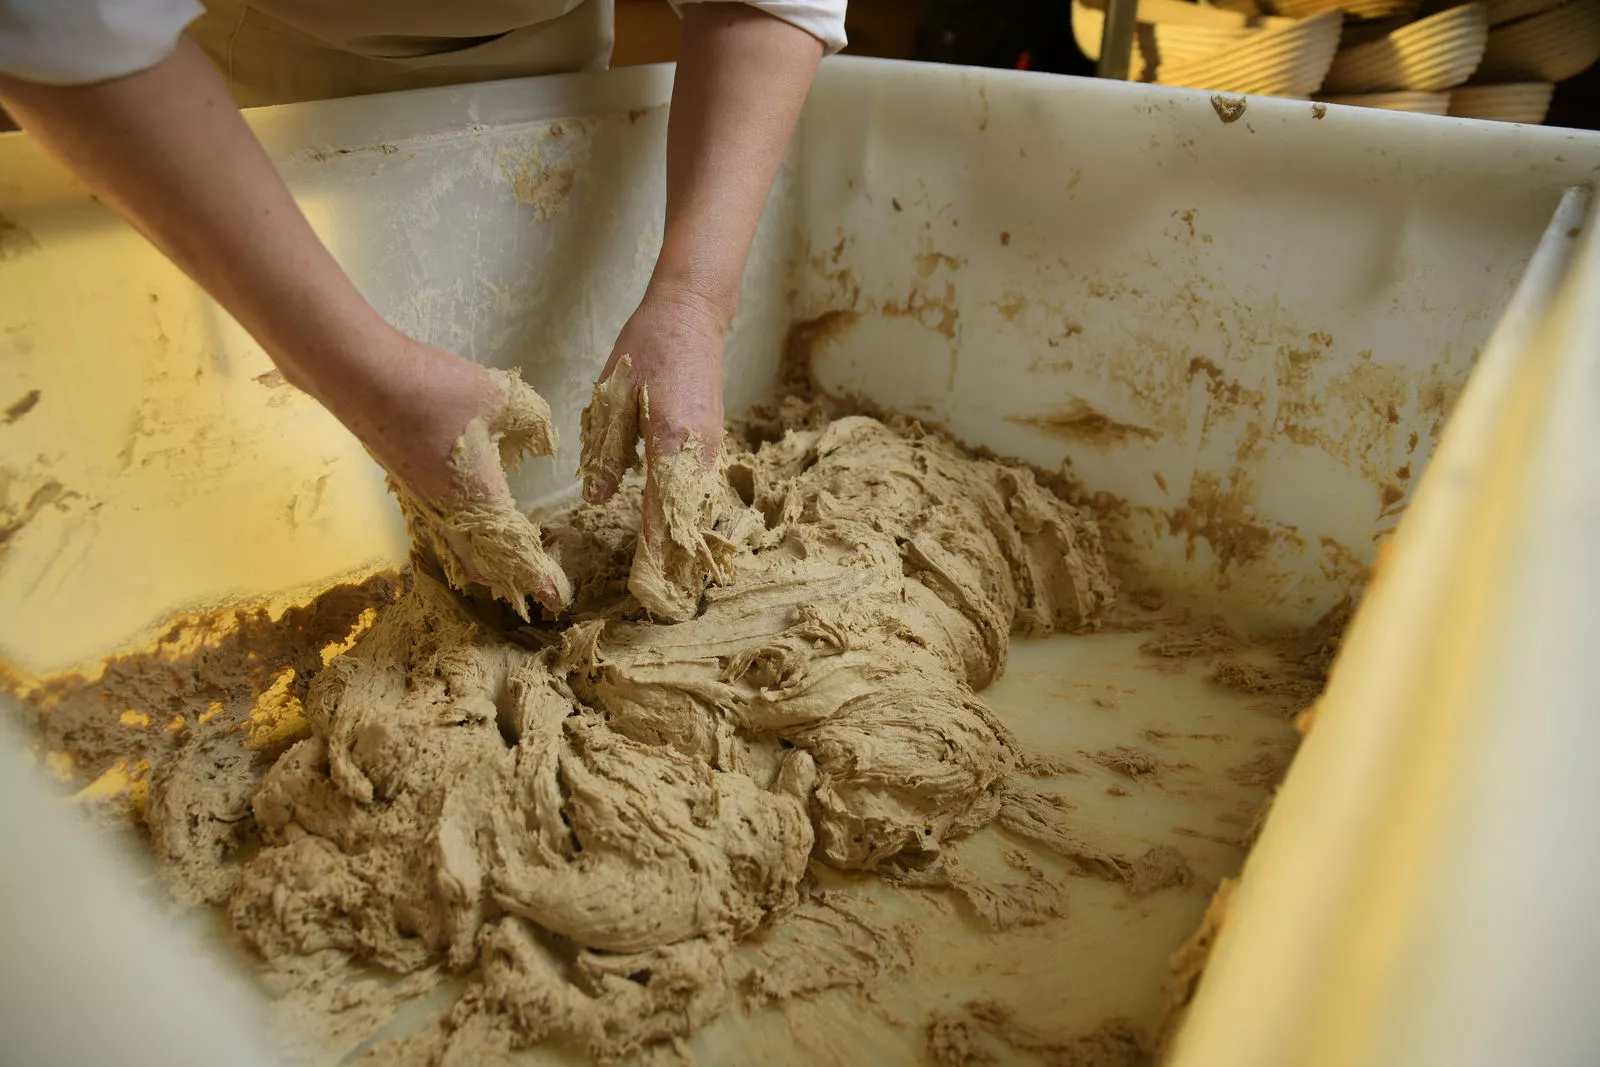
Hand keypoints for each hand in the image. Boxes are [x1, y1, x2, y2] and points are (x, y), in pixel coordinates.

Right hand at [324, 335, 571, 616]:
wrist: (363, 378)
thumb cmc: (437, 390)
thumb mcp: (504, 399)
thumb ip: (535, 425)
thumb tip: (544, 444)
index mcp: (478, 499)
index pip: (514, 553)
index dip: (537, 577)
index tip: (557, 599)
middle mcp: (448, 511)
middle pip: (479, 564)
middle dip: (510, 579)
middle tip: (534, 587)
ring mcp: (420, 499)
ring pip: (453, 549)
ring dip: (481, 563)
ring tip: (503, 567)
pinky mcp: (403, 480)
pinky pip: (438, 526)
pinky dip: (458, 540)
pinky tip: (465, 524)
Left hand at [580, 286, 732, 619]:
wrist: (691, 315)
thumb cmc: (646, 350)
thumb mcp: (611, 397)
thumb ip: (607, 452)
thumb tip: (599, 501)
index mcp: (672, 444)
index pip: (662, 514)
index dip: (652, 555)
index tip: (642, 590)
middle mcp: (700, 454)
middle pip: (689, 522)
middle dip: (674, 566)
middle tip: (661, 609)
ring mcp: (712, 450)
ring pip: (699, 511)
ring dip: (686, 548)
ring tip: (673, 589)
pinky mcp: (712, 445)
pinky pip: (701, 494)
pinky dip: (691, 522)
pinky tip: (680, 543)